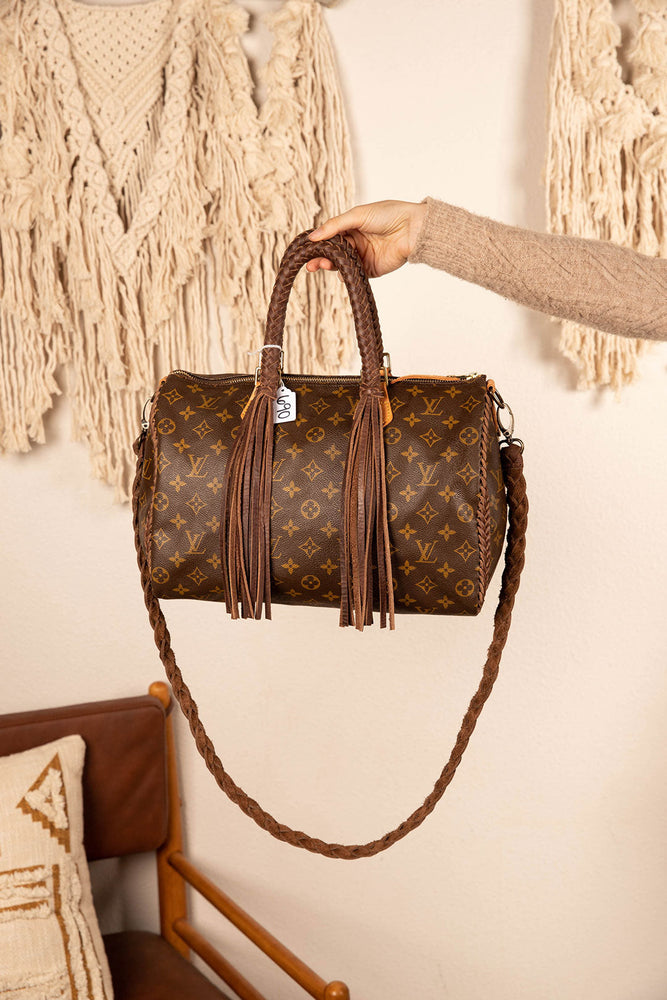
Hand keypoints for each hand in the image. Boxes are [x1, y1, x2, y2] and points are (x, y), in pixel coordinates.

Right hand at [307, 200, 426, 277]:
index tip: (306, 248)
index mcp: (351, 226)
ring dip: (330, 265)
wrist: (413, 229)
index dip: (317, 242)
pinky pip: (352, 274)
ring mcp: (362, 256)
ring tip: (322, 264)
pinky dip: (344, 274)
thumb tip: (313, 236)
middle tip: (310, 263)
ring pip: (340, 264)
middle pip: (332, 252)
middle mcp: (355, 242)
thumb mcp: (358, 215)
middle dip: (320, 257)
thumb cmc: (388, 215)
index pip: (329, 235)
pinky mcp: (370, 269)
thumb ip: (335, 226)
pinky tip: (339, 271)